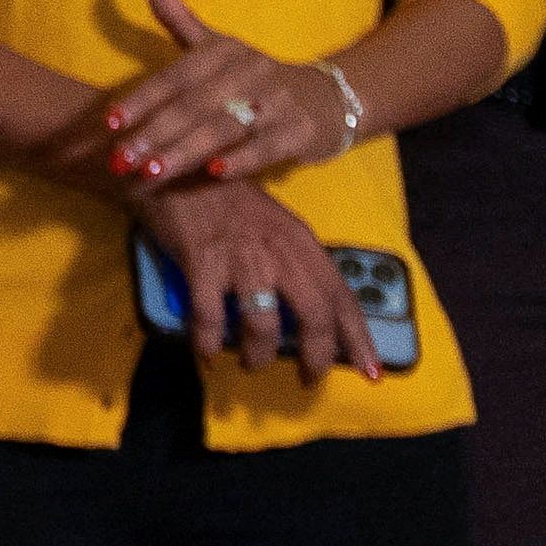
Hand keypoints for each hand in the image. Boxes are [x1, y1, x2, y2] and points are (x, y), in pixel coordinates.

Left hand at [101, 0, 333, 184]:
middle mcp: (249, 71)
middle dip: (153, 133)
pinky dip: (240, 159)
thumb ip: (176, 15)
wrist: (328, 98)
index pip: (174, 77)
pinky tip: (214, 173)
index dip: (141, 98)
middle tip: (120, 160)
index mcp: (223, 51)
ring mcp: (276, 101)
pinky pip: (266, 146)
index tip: (109, 121)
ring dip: (185, 151)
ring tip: (152, 172)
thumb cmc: (254, 76)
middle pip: (193, 105)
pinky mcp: (299, 130)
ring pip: (224, 127)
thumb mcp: (217, 44)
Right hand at [134, 179, 379, 379]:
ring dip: (258, 354)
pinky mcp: (201, 260)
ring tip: (250, 363)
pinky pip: (209, 316)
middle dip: (316, 356)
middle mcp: (279, 249)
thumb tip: (309, 314)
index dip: (359, 338)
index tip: (371, 372)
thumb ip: (292, 263)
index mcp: (301, 241)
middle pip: (314, 315)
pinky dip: (209, 342)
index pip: (341, 296)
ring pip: (263, 323)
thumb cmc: (224, 199)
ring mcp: (240, 256)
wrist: (174, 166)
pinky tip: (206, 353)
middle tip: (308, 378)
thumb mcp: (272, 226)